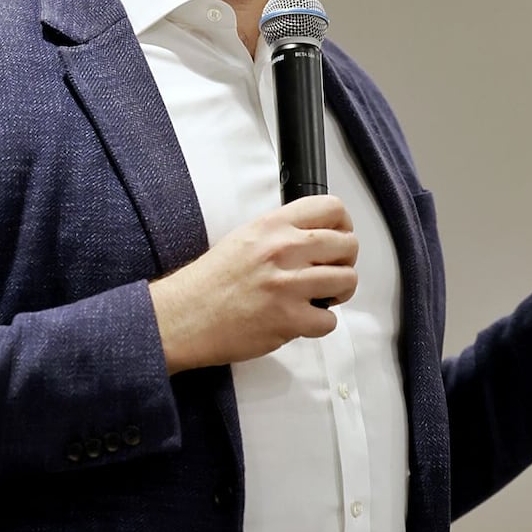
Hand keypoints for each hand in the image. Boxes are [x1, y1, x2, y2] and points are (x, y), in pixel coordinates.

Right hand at [149, 195, 357, 373]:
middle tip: (331, 272)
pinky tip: (301, 319)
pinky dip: (320, 323)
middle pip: (348, 245)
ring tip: (320, 297)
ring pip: (347, 281)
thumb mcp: (244, 237)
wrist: (184, 317)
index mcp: (272, 226)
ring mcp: (288, 286)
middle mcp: (283, 250)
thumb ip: (281, 232)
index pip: (332, 209)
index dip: (343, 225)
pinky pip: (330, 320)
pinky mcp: (289, 319)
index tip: (339, 238)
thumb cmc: (209, 282)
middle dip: (345, 261)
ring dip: (339, 292)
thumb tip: (317, 236)